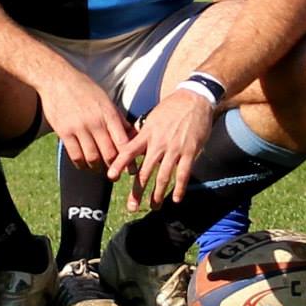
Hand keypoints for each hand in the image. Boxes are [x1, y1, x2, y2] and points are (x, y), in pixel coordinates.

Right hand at [38, 68, 133, 178]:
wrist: (57, 79)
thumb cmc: (83, 87)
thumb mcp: (105, 98)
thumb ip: (117, 117)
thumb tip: (132, 133)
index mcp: (108, 113)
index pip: (123, 142)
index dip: (128, 158)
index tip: (130, 168)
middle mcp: (95, 122)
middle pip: (109, 154)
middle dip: (113, 167)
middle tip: (114, 173)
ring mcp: (79, 127)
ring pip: (92, 158)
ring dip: (97, 167)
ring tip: (98, 167)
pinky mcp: (64, 132)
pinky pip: (75, 155)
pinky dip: (81, 164)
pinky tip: (83, 163)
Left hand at [117, 89, 215, 208]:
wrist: (194, 99)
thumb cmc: (171, 108)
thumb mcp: (152, 118)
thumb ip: (141, 134)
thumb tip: (130, 145)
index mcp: (147, 134)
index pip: (129, 151)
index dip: (119, 164)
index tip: (111, 176)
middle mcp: (158, 143)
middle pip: (145, 171)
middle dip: (137, 191)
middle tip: (131, 207)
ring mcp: (174, 149)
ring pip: (163, 176)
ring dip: (157, 194)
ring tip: (153, 207)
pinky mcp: (190, 152)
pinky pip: (183, 174)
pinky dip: (179, 188)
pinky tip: (176, 199)